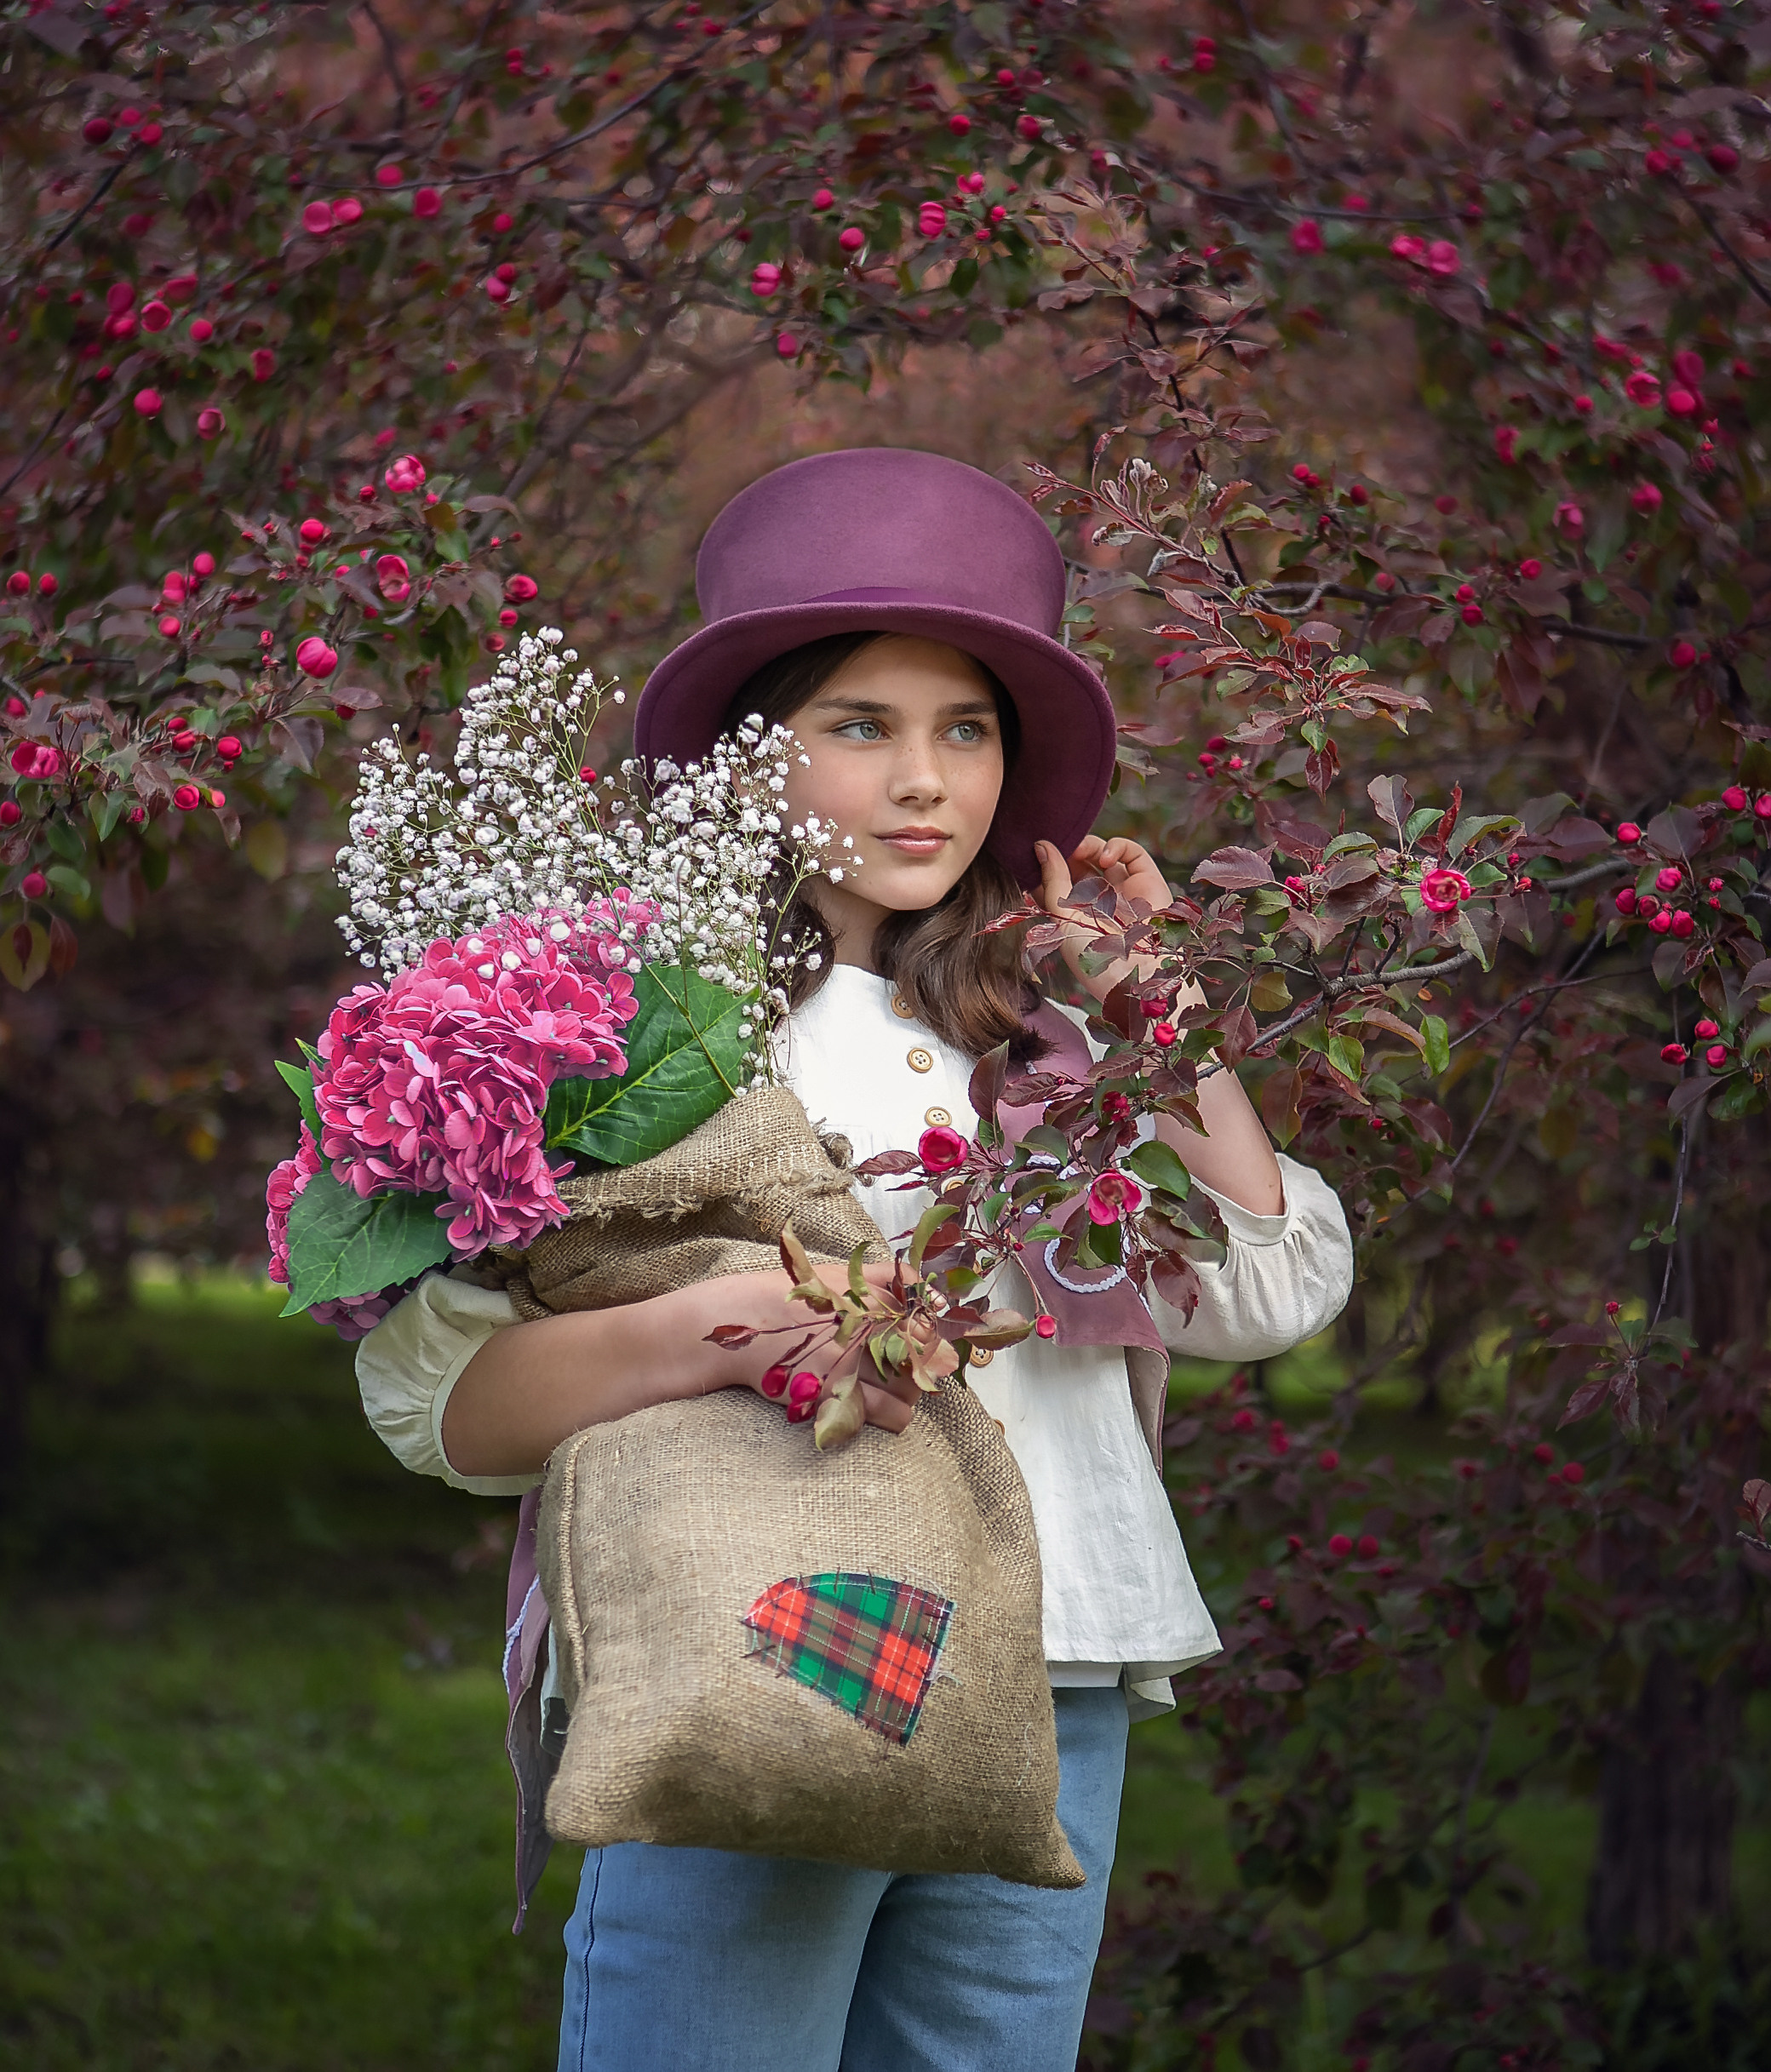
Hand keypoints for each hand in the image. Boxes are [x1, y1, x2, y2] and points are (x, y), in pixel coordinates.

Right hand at [740, 1259, 933, 1434]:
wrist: (743, 1320)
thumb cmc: (796, 1295)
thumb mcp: (843, 1274)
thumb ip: (892, 1277)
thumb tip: (937, 1297)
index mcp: (872, 1301)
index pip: (926, 1325)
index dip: (930, 1339)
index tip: (921, 1344)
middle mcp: (866, 1331)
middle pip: (922, 1360)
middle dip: (923, 1366)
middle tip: (906, 1368)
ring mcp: (852, 1365)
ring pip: (910, 1392)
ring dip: (909, 1393)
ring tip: (891, 1387)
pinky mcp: (835, 1394)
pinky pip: (888, 1415)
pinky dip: (890, 1414)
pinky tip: (874, 1405)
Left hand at [1034, 835, 1173, 1001]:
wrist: (1138, 975)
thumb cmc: (1094, 957)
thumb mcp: (1062, 918)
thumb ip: (1051, 881)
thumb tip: (1040, 846)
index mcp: (1075, 916)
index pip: (1055, 881)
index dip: (1045, 865)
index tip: (1032, 854)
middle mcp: (1100, 902)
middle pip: (1077, 864)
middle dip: (1065, 852)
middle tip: (1056, 846)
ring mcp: (1124, 890)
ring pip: (1102, 854)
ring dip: (1087, 845)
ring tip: (1077, 850)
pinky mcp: (1147, 881)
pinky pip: (1131, 853)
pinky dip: (1116, 846)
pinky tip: (1104, 858)